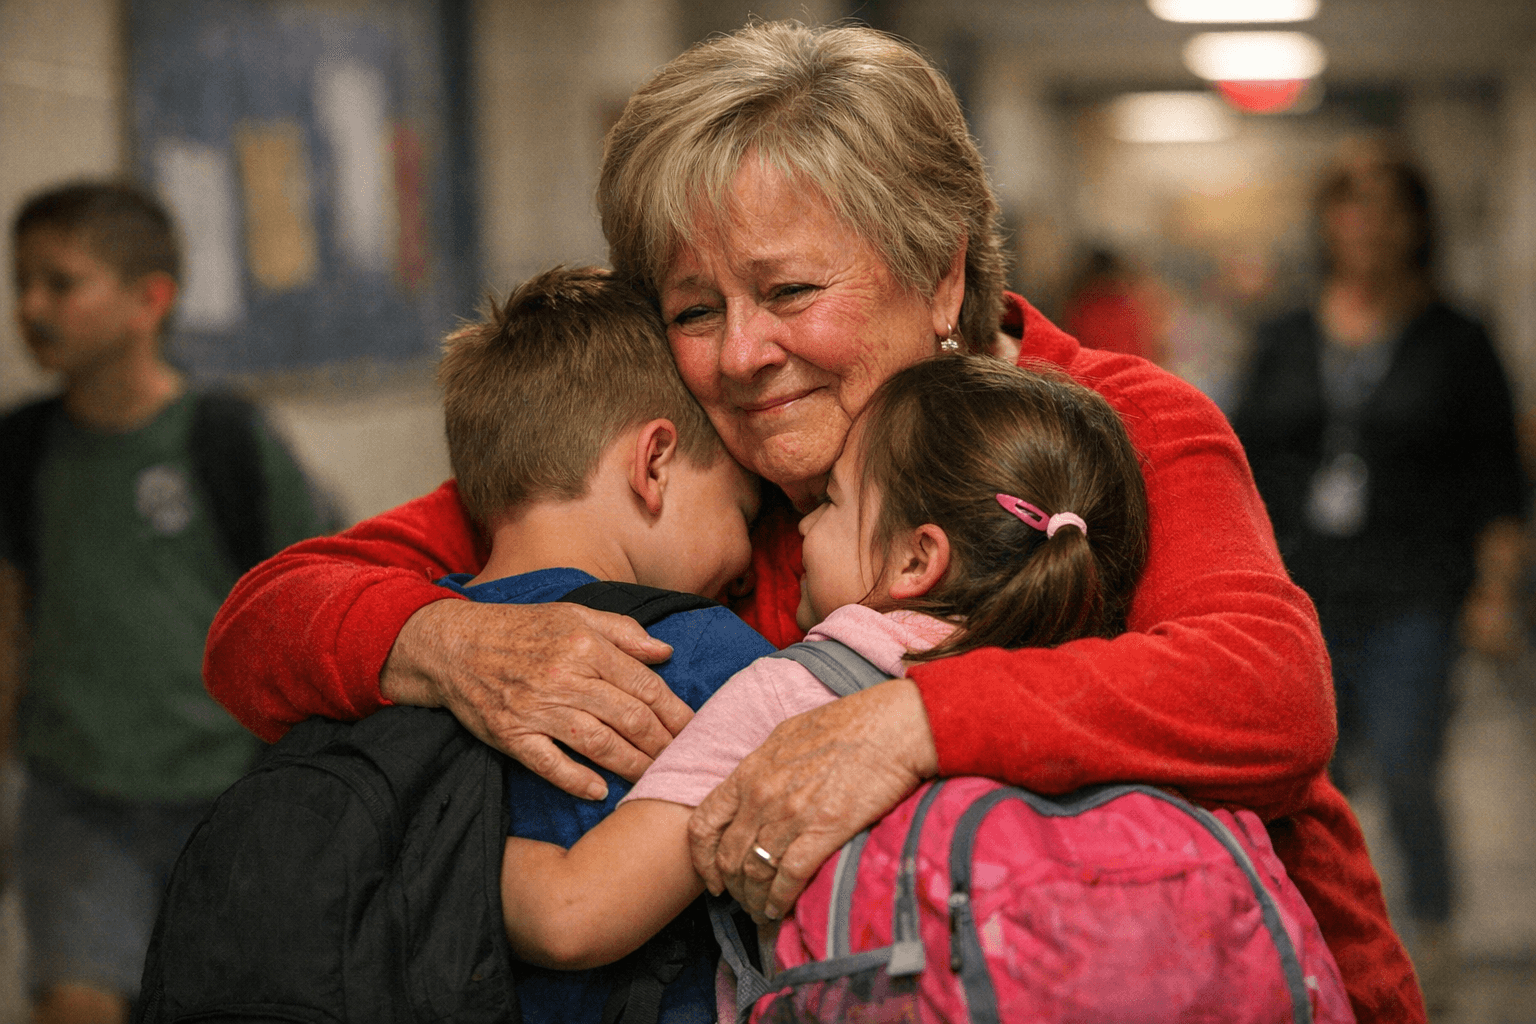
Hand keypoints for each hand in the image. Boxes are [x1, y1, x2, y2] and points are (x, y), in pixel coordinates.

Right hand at [381, 598, 690, 798]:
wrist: (454, 644)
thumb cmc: (521, 628)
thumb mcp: (575, 613)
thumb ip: (624, 632)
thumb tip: (665, 652)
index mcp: (586, 645)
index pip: (646, 686)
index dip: (676, 713)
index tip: (695, 731)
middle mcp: (564, 677)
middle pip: (629, 718)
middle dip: (662, 744)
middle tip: (682, 761)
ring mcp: (536, 708)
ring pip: (598, 743)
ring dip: (631, 765)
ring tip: (653, 778)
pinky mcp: (510, 734)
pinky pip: (549, 763)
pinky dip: (576, 780)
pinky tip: (600, 792)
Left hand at [687, 678, 937, 921]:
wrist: (893, 726)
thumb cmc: (849, 723)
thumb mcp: (789, 734)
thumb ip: (765, 766)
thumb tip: (755, 789)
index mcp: (751, 770)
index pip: (704, 822)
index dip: (702, 859)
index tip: (714, 878)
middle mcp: (762, 795)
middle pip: (728, 857)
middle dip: (732, 887)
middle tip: (744, 901)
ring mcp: (791, 814)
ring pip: (754, 873)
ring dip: (754, 900)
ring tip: (763, 912)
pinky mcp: (823, 831)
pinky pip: (788, 878)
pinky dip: (779, 901)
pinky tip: (780, 910)